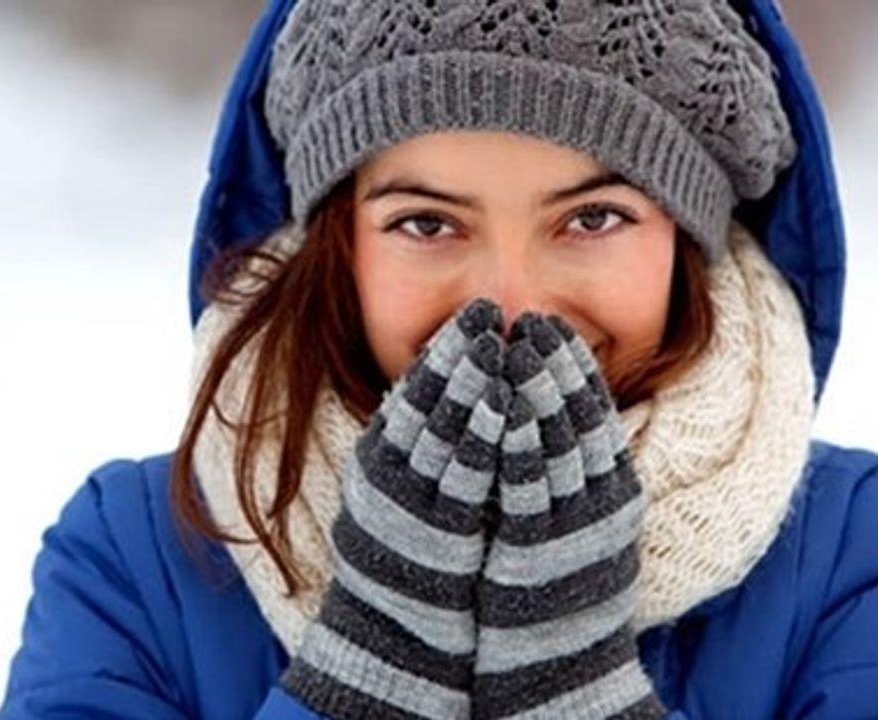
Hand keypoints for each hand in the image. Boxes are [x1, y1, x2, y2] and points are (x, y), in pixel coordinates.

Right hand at [282, 299, 507, 719]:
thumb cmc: (402, 551)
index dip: (442, 351)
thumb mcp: (393, 487)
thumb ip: (410, 440)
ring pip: (447, 430)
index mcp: (379, 458)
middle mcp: (392, 474)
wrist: (395, 628)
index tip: (471, 315)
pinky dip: (490, 436)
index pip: (411, 392)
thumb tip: (436, 388)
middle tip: (486, 312)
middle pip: (428, 401)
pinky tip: (512, 406)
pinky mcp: (443, 530)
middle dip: (459, 353)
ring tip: (501, 344)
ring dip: (475, 384)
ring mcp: (416, 501)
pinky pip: (469, 474)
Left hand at [472, 313, 664, 719]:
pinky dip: (515, 439)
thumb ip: (572, 469)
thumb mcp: (581, 517)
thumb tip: (549, 412)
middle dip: (554, 364)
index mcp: (612, 489)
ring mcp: (569, 523)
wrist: (557, 659)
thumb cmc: (558, 579)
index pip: (596, 413)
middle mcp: (597, 502)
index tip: (553, 326)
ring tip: (514, 343)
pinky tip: (501, 404)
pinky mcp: (535, 546)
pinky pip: (525, 483)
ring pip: (555, 442)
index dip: (574, 367)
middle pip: (578, 418)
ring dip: (534, 389)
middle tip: (532, 320)